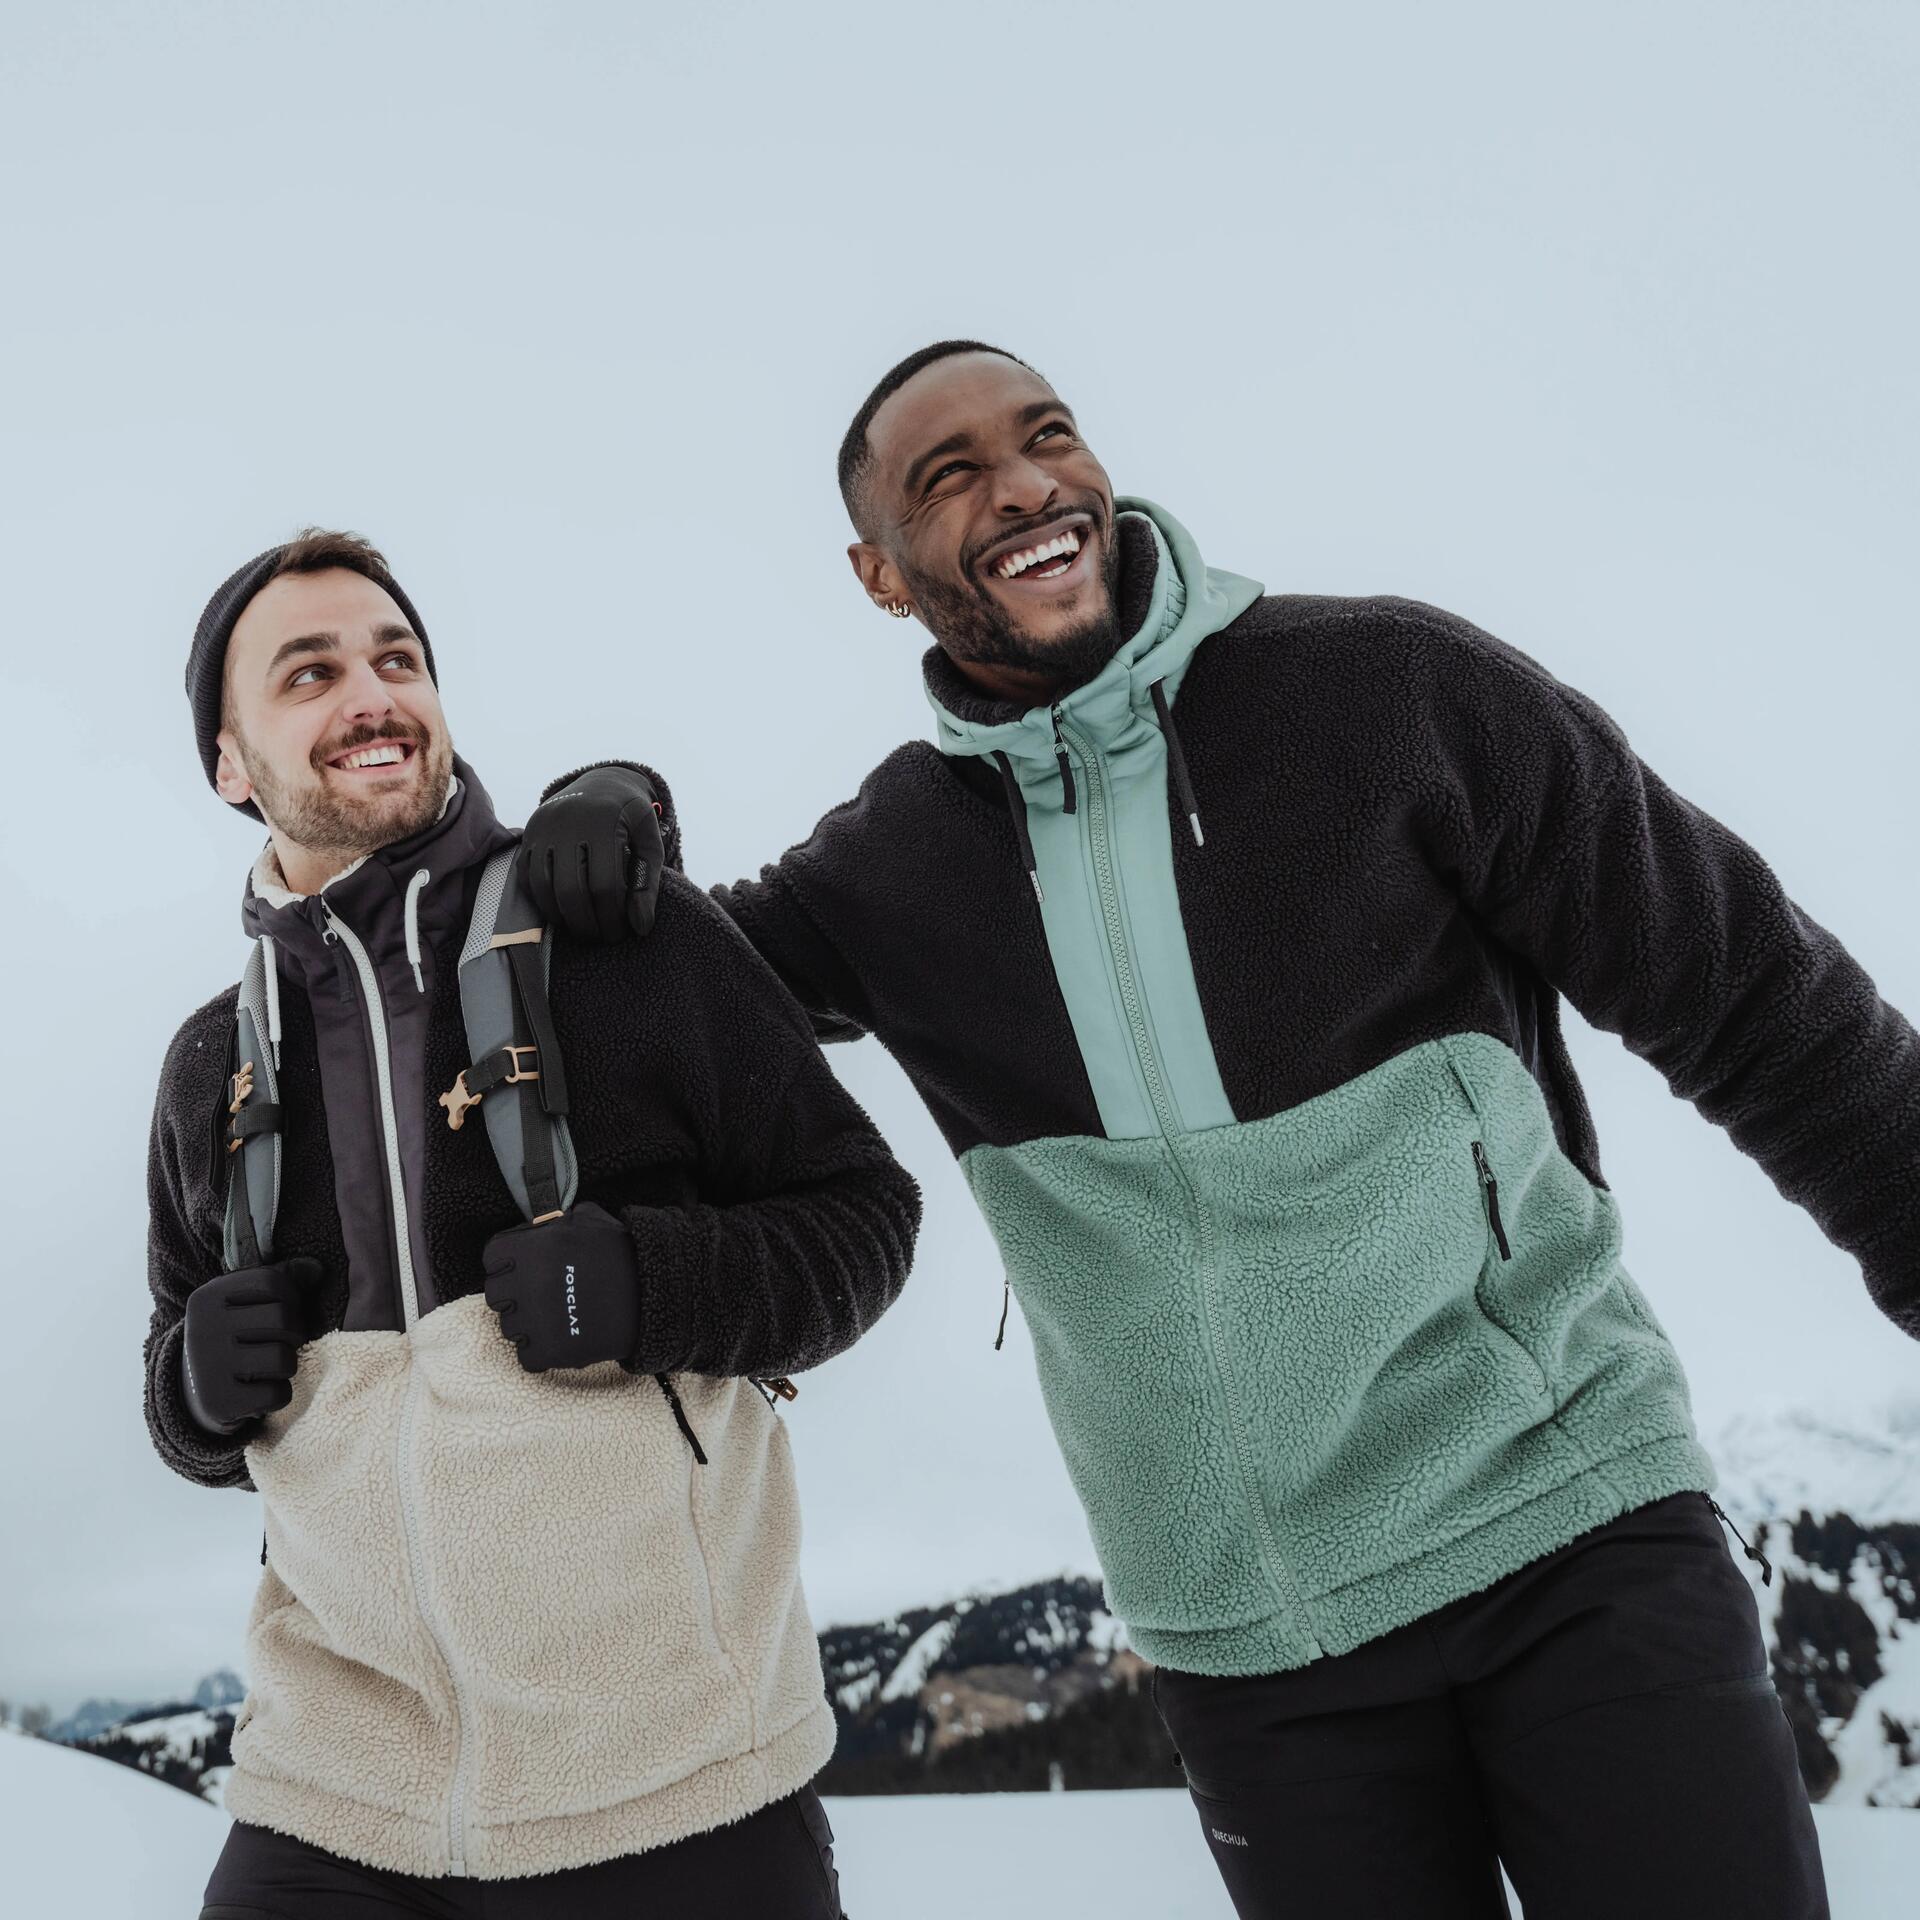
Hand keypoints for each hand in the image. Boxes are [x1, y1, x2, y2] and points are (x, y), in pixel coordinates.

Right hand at [182, 1257, 321, 1434]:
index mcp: (209, 1297)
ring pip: (283, 1359)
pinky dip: (278, 1394)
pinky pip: (277, 1394)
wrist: (192, 1389)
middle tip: (283, 1342)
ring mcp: (209, 1367)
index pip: (273, 1282)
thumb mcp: (245, 1300)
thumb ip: (282, 1278)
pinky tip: (261, 1390)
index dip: (292, 1297)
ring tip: (271, 1366)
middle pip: (282, 1319)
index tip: (284, 1312)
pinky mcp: (219, 1402)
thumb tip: (317, 1269)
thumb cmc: (233, 1334)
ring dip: (287, 1365)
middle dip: (294, 1332)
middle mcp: (204, 1329)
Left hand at [482, 1201, 641, 1371]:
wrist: (654, 1294)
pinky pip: (527, 1357)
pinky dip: (541, 1353)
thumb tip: (542, 1225)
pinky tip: (561, 1339)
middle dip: (514, 1295)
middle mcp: (528, 1284)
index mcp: (533, 1249)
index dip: (506, 1263)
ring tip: (554, 1319)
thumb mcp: (590, 1221)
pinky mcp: (550, 1352)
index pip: (492, 1258)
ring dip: (527, 1325)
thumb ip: (558, 1222)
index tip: (520, 1268)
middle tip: (538, 1295)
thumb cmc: (623, 1254)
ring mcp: (537, 1321)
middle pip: (495, 1295)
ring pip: (509, 1328)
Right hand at [517, 764, 664, 941]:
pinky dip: (542, 901)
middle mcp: (567, 822)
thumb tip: (641, 927)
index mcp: (603, 822)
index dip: (613, 917)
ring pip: (544, 887)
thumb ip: (647, 883)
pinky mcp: (527, 835)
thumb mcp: (649, 841)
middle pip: (571, 890)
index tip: (623, 934)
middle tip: (602, 939)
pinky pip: (526, 877)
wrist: (601, 784)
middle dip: (587, 924)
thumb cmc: (630, 818)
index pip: (605, 884)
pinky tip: (563, 914)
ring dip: (562, 918)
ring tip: (584, 930)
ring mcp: (542, 828)